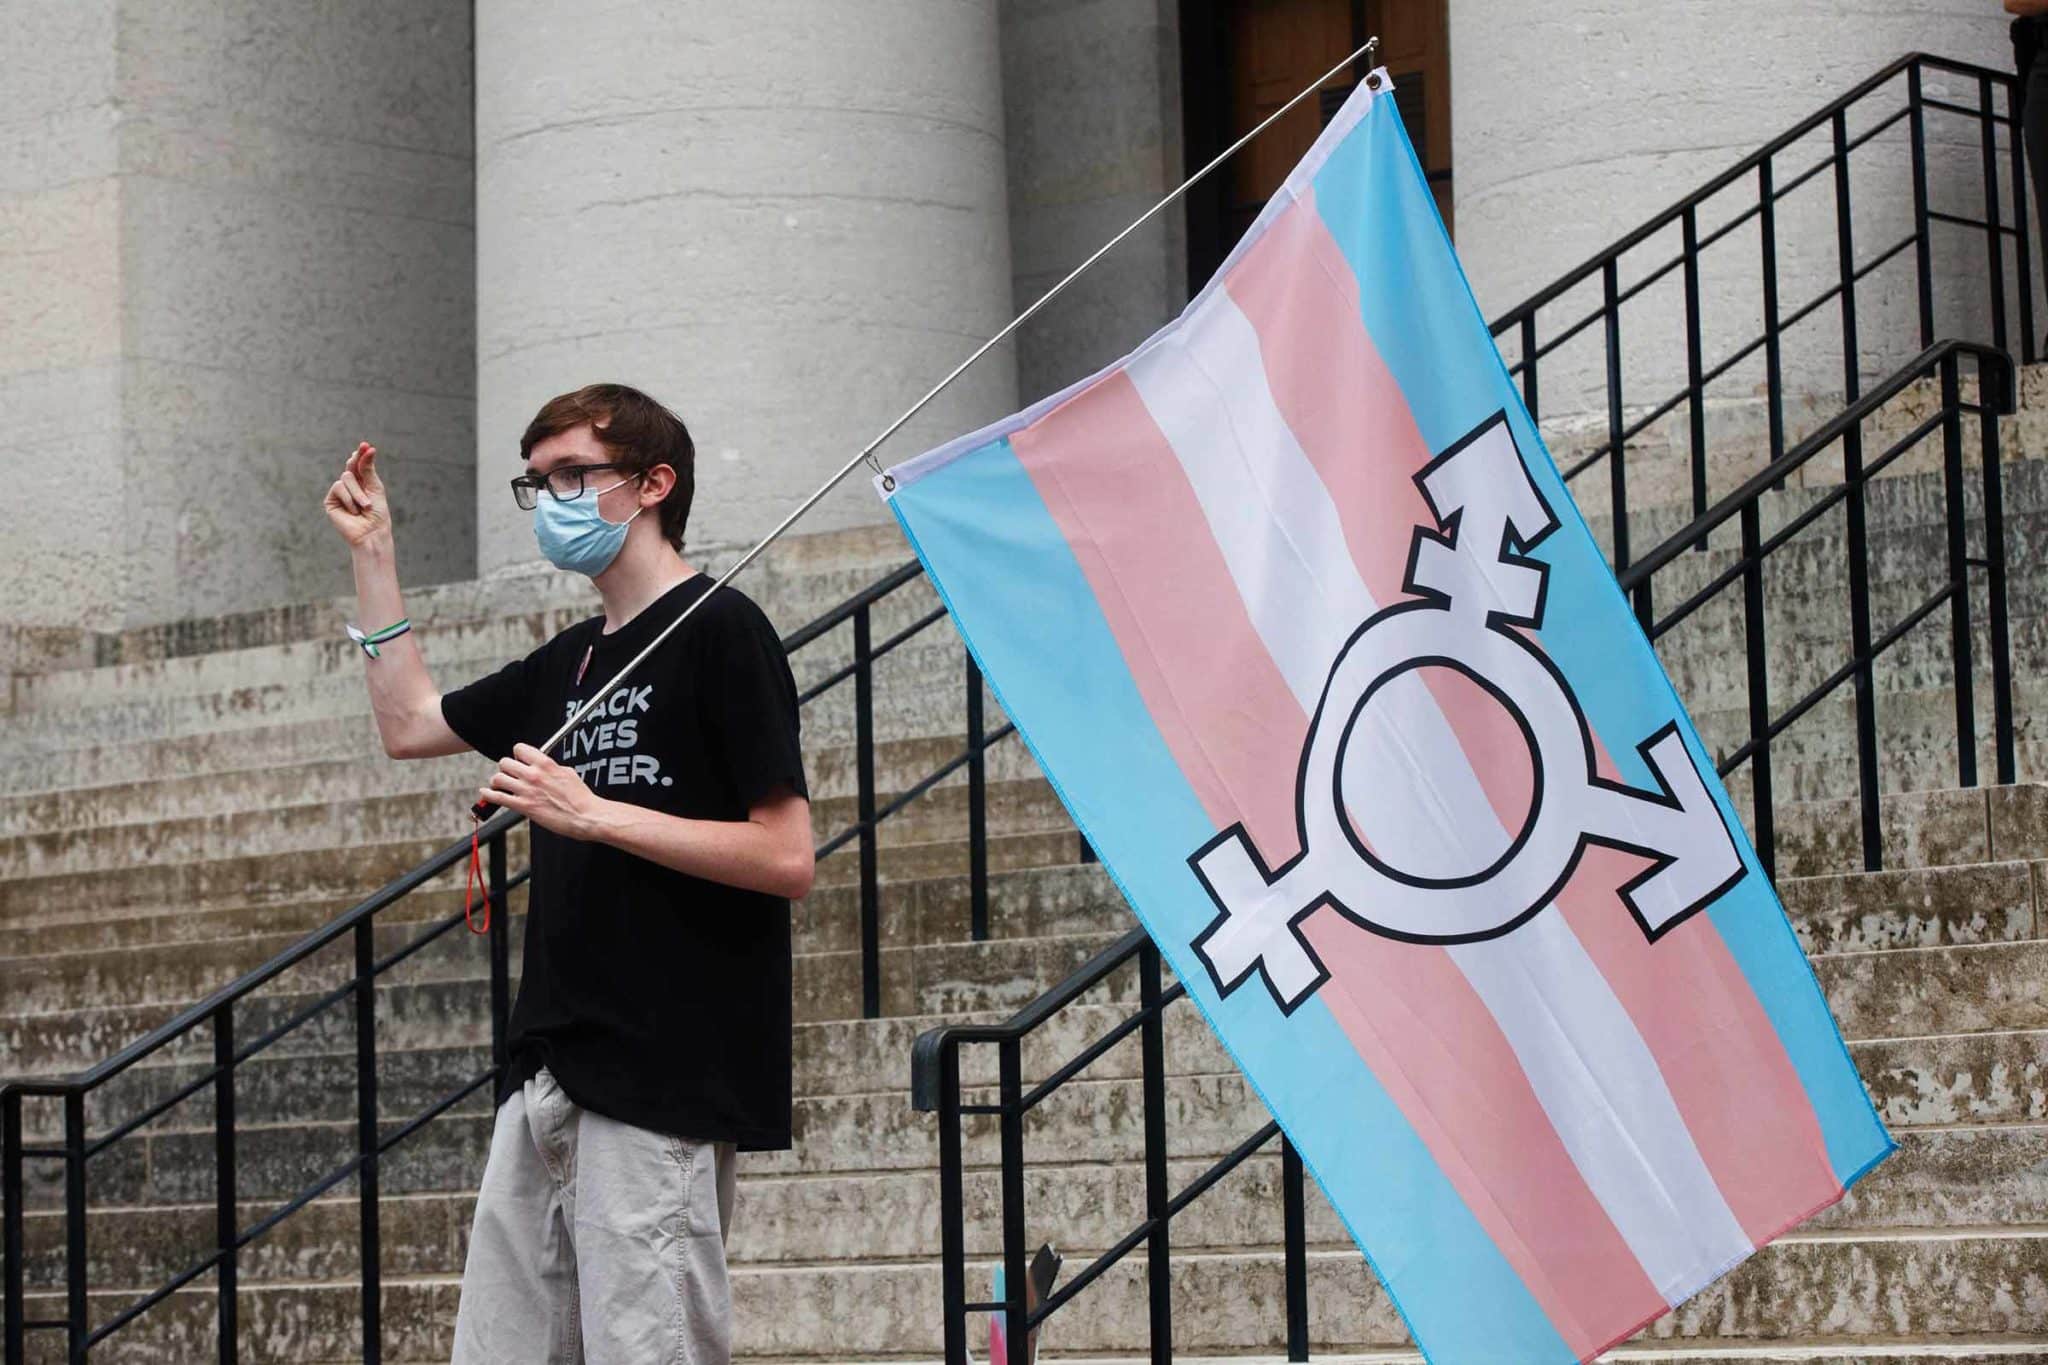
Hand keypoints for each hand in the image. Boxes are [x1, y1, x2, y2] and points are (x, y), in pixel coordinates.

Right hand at [325, 442, 391, 548]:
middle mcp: (350, 486)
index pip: (359, 464)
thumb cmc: (377, 513)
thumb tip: (368, 448)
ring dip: (358, 492)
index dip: (361, 454)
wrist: (371, 533)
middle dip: (357, 460)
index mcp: (363, 483)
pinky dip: (349, 499)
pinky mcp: (330, 501)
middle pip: (351, 466)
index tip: (366, 445)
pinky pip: (338, 488)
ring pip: (346, 477)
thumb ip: (368, 469)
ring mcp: (339, 493)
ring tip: (365, 506)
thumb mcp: (375, 488)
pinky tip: (354, 511)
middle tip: (364, 450)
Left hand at [478, 743, 606, 838]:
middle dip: (506, 769)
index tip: (518, 760)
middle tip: (510, 775)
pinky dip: (488, 795)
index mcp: (545, 764)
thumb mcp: (567, 774)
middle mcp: (533, 774)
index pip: (519, 749)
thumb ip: (551, 768)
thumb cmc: (580, 798)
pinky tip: (485, 793)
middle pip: (505, 762)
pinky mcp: (523, 806)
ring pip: (498, 778)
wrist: (585, 816)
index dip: (517, 755)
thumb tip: (544, 767)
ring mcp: (526, 790)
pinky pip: (497, 797)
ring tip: (500, 785)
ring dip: (497, 782)